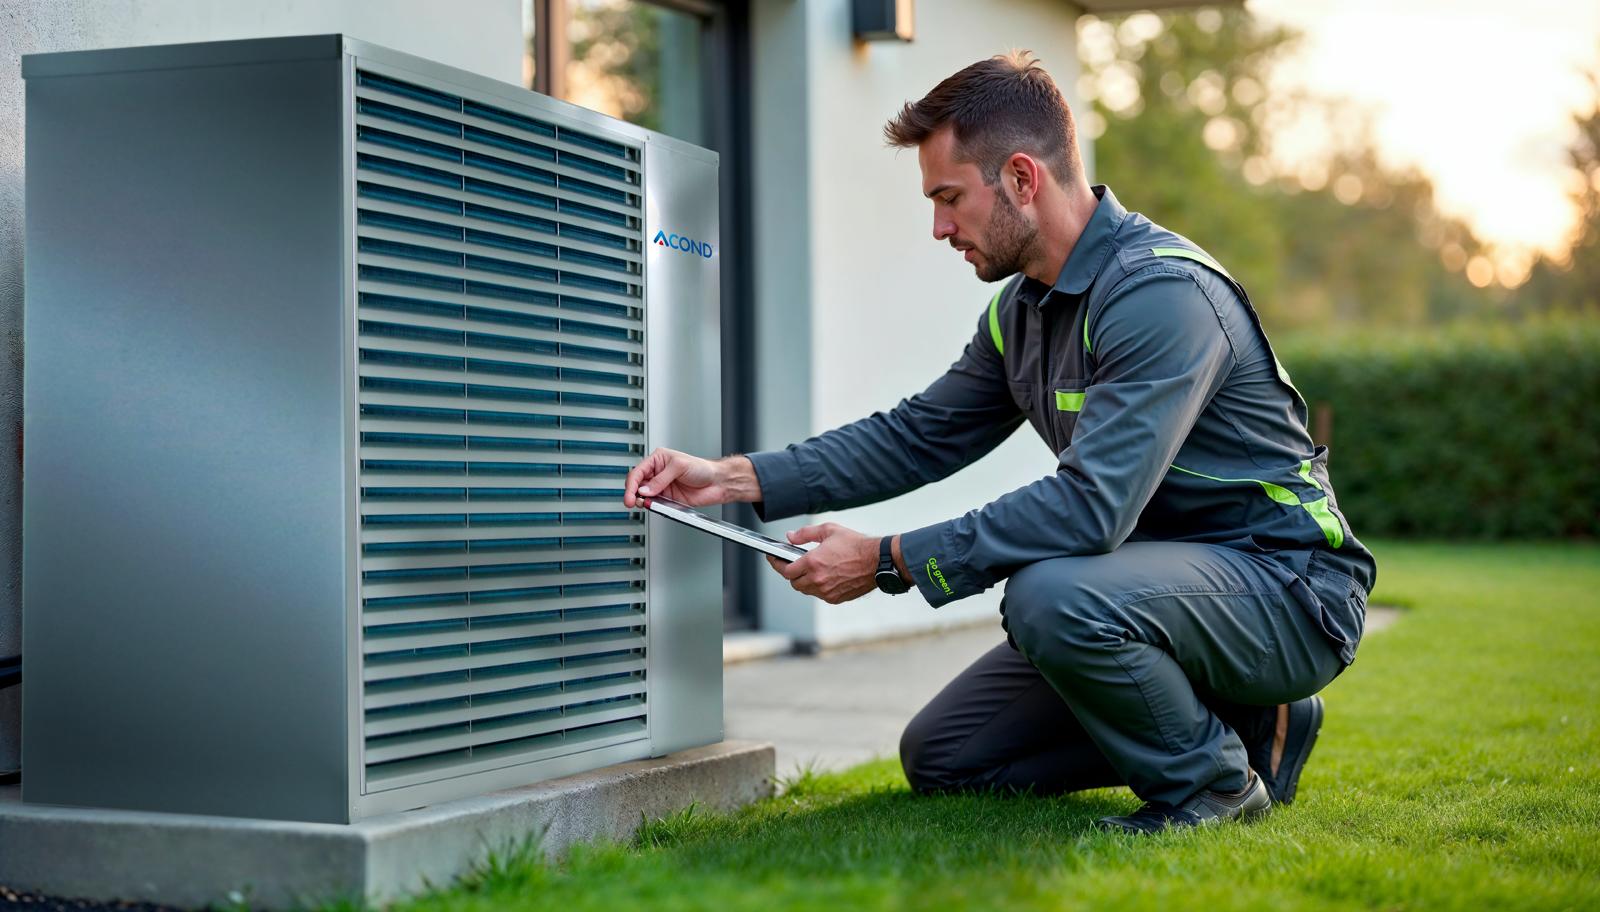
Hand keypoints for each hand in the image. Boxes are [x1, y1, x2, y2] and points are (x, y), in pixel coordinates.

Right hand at [623, 448, 759, 507]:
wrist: (717, 482)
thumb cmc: (702, 468)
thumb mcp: (679, 467)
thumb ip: (660, 479)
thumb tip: (645, 489)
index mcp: (658, 460)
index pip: (638, 472)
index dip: (632, 484)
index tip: (631, 495)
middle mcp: (658, 474)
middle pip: (637, 485)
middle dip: (633, 493)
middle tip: (632, 502)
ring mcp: (662, 487)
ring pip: (644, 496)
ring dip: (642, 501)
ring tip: (644, 503)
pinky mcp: (668, 499)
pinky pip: (656, 504)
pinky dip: (653, 506)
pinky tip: (654, 505)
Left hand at [764, 523, 879, 604]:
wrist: (877, 561)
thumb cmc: (856, 545)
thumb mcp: (828, 530)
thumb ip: (805, 534)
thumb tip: (790, 537)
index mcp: (813, 562)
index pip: (786, 570)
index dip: (777, 564)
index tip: (773, 559)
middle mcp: (817, 579)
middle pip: (793, 582)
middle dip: (791, 574)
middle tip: (793, 564)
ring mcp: (826, 591)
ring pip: (806, 590)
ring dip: (804, 581)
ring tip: (811, 570)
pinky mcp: (835, 598)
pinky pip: (819, 595)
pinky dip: (818, 587)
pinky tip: (824, 577)